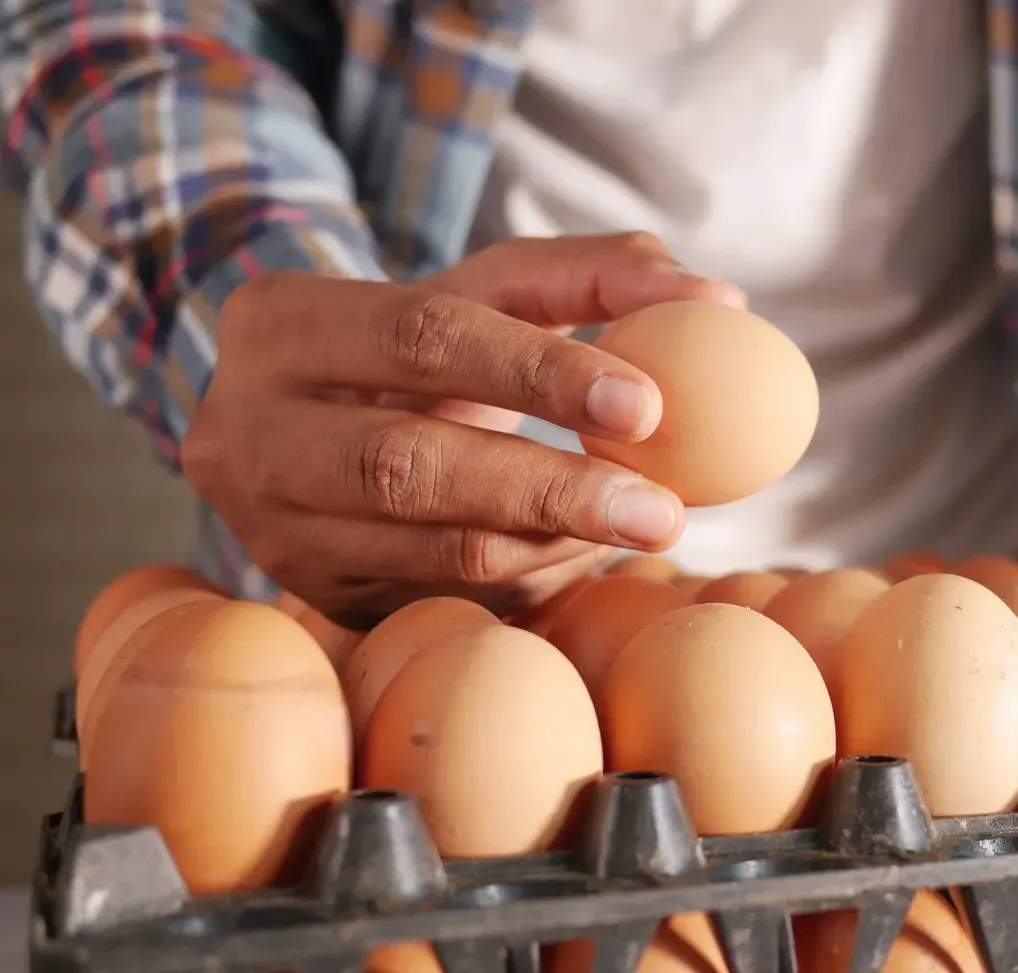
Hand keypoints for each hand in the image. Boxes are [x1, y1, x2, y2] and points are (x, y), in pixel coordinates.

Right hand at [182, 233, 743, 627]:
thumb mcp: (489, 288)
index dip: (537, 372)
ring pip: (430, 550)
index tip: (646, 406)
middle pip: (407, 465)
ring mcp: (272, 527)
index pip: (421, 335)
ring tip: (639, 524)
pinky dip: (530, 580)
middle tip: (663, 511)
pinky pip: (446, 601)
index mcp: (284, 321)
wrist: (313, 423)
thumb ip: (597, 276)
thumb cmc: (425, 342)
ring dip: (554, 546)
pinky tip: (579, 554)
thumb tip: (719, 305)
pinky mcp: (313, 596)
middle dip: (550, 490)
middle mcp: (249, 429)